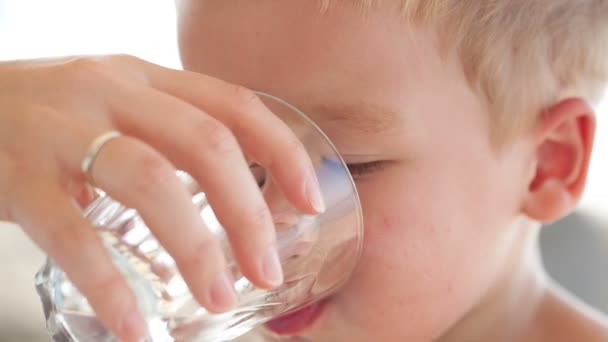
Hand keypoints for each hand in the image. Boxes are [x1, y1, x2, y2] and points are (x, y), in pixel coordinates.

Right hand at [0, 55, 323, 341]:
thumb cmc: (49, 118)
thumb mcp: (115, 107)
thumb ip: (168, 138)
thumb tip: (233, 199)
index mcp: (145, 79)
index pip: (234, 105)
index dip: (282, 152)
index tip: (311, 201)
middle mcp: (110, 92)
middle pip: (205, 144)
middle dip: (248, 213)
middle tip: (267, 269)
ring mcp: (62, 130)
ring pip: (150, 182)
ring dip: (195, 247)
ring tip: (218, 296)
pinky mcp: (17, 176)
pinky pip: (73, 235)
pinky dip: (111, 286)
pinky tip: (135, 325)